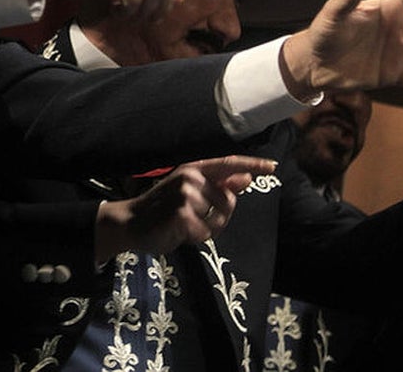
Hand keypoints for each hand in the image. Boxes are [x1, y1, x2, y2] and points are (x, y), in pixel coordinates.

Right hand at [94, 155, 275, 260]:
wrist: (130, 222)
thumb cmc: (161, 208)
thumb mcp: (189, 191)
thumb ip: (219, 185)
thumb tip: (246, 179)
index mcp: (193, 169)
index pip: (229, 164)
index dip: (252, 165)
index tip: (273, 167)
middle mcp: (191, 177)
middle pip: (230, 202)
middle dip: (219, 217)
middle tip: (194, 219)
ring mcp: (186, 195)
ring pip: (219, 220)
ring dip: (206, 230)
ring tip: (184, 225)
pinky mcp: (182, 215)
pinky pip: (206, 234)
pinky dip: (196, 239)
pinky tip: (179, 233)